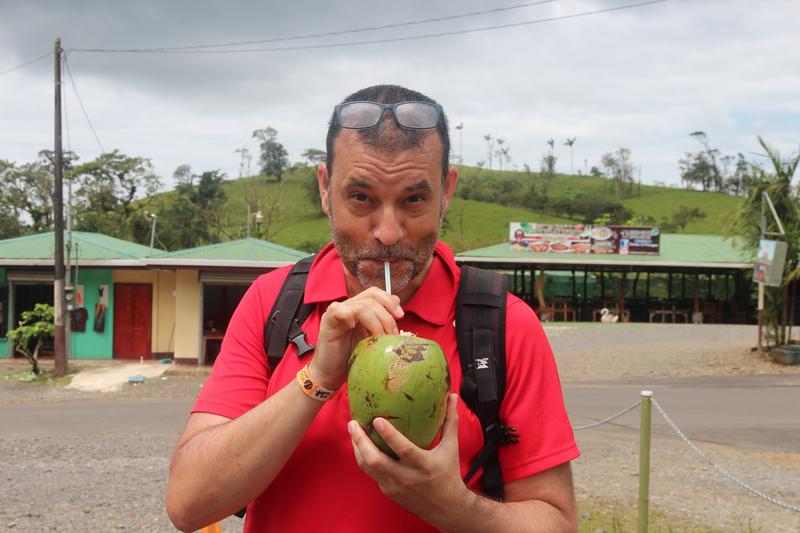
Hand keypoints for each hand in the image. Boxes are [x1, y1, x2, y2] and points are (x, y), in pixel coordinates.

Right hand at [310, 287, 403, 389]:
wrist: (330, 375)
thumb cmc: (350, 360)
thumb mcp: (372, 342)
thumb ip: (383, 327)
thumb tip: (399, 313)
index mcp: (359, 310)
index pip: (375, 294)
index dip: (390, 301)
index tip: (400, 316)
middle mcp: (348, 307)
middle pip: (371, 296)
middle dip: (387, 315)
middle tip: (392, 334)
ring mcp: (337, 313)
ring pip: (361, 305)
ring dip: (376, 322)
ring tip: (380, 338)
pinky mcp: (328, 321)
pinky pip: (340, 310)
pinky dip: (351, 317)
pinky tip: (357, 331)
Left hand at [349, 394, 467, 521]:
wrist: (445, 508)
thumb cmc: (448, 474)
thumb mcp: (451, 447)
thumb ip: (450, 421)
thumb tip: (452, 396)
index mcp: (423, 465)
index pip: (403, 450)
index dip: (389, 435)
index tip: (376, 419)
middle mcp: (406, 477)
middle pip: (376, 461)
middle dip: (361, 441)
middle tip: (353, 423)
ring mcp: (394, 486)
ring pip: (369, 468)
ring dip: (357, 449)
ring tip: (353, 431)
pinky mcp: (388, 491)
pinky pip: (372, 473)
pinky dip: (364, 458)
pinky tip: (361, 445)